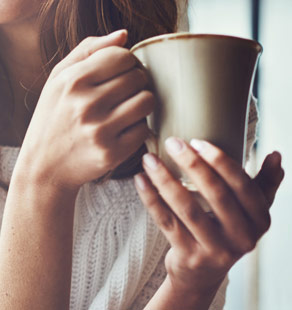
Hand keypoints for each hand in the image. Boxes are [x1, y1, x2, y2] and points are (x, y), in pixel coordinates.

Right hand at [17, 29, 154, 191]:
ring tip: (126, 108)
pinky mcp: (112, 152)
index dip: (125, 61)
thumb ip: (88, 51)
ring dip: (141, 102)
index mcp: (72, 80)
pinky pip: (144, 129)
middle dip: (135, 81)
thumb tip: (124, 34)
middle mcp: (85, 104)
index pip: (122, 55)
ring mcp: (100, 130)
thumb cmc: (52, 116)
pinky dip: (137, 127)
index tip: (118, 72)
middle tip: (122, 92)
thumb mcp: (58, 79)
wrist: (43, 166)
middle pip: (138, 77)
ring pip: (147, 101)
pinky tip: (122, 129)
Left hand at [135, 138, 283, 293]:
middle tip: (173, 142)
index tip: (198, 141)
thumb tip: (276, 155)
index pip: (243, 186)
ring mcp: (215, 249)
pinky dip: (151, 198)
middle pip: (216, 195)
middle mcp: (242, 237)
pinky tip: (140, 179)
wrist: (202, 274)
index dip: (221, 162)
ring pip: (187, 209)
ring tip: (149, 159)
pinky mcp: (189, 256)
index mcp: (260, 220)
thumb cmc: (227, 232)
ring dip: (165, 180)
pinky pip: (166, 222)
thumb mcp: (251, 211)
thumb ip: (265, 184)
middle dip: (193, 165)